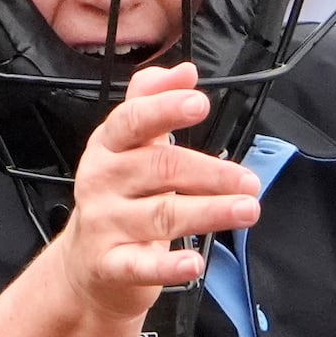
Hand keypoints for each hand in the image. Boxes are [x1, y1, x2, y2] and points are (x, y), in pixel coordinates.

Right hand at [57, 61, 260, 319]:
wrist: (87, 265)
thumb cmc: (120, 198)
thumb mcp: (129, 147)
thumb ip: (152, 102)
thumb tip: (184, 71)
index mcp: (109, 146)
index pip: (132, 121)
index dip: (165, 109)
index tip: (198, 103)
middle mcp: (102, 181)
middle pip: (160, 169)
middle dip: (210, 173)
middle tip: (248, 181)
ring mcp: (104, 224)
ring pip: (161, 215)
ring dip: (209, 212)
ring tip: (247, 209)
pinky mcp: (111, 265)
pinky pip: (141, 265)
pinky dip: (169, 266)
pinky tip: (194, 263)